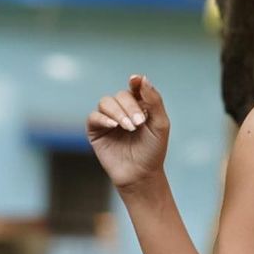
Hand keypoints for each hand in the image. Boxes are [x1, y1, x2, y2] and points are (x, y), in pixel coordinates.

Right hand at [86, 74, 168, 190]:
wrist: (141, 175)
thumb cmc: (153, 151)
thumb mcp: (160, 124)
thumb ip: (153, 100)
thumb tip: (142, 78)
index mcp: (140, 106)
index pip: (135, 88)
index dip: (135, 82)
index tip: (135, 80)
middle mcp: (122, 110)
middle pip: (121, 95)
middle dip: (130, 107)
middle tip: (139, 123)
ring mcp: (108, 119)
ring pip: (106, 102)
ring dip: (118, 112)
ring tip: (129, 127)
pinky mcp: (96, 131)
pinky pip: (94, 117)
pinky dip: (103, 118)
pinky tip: (114, 126)